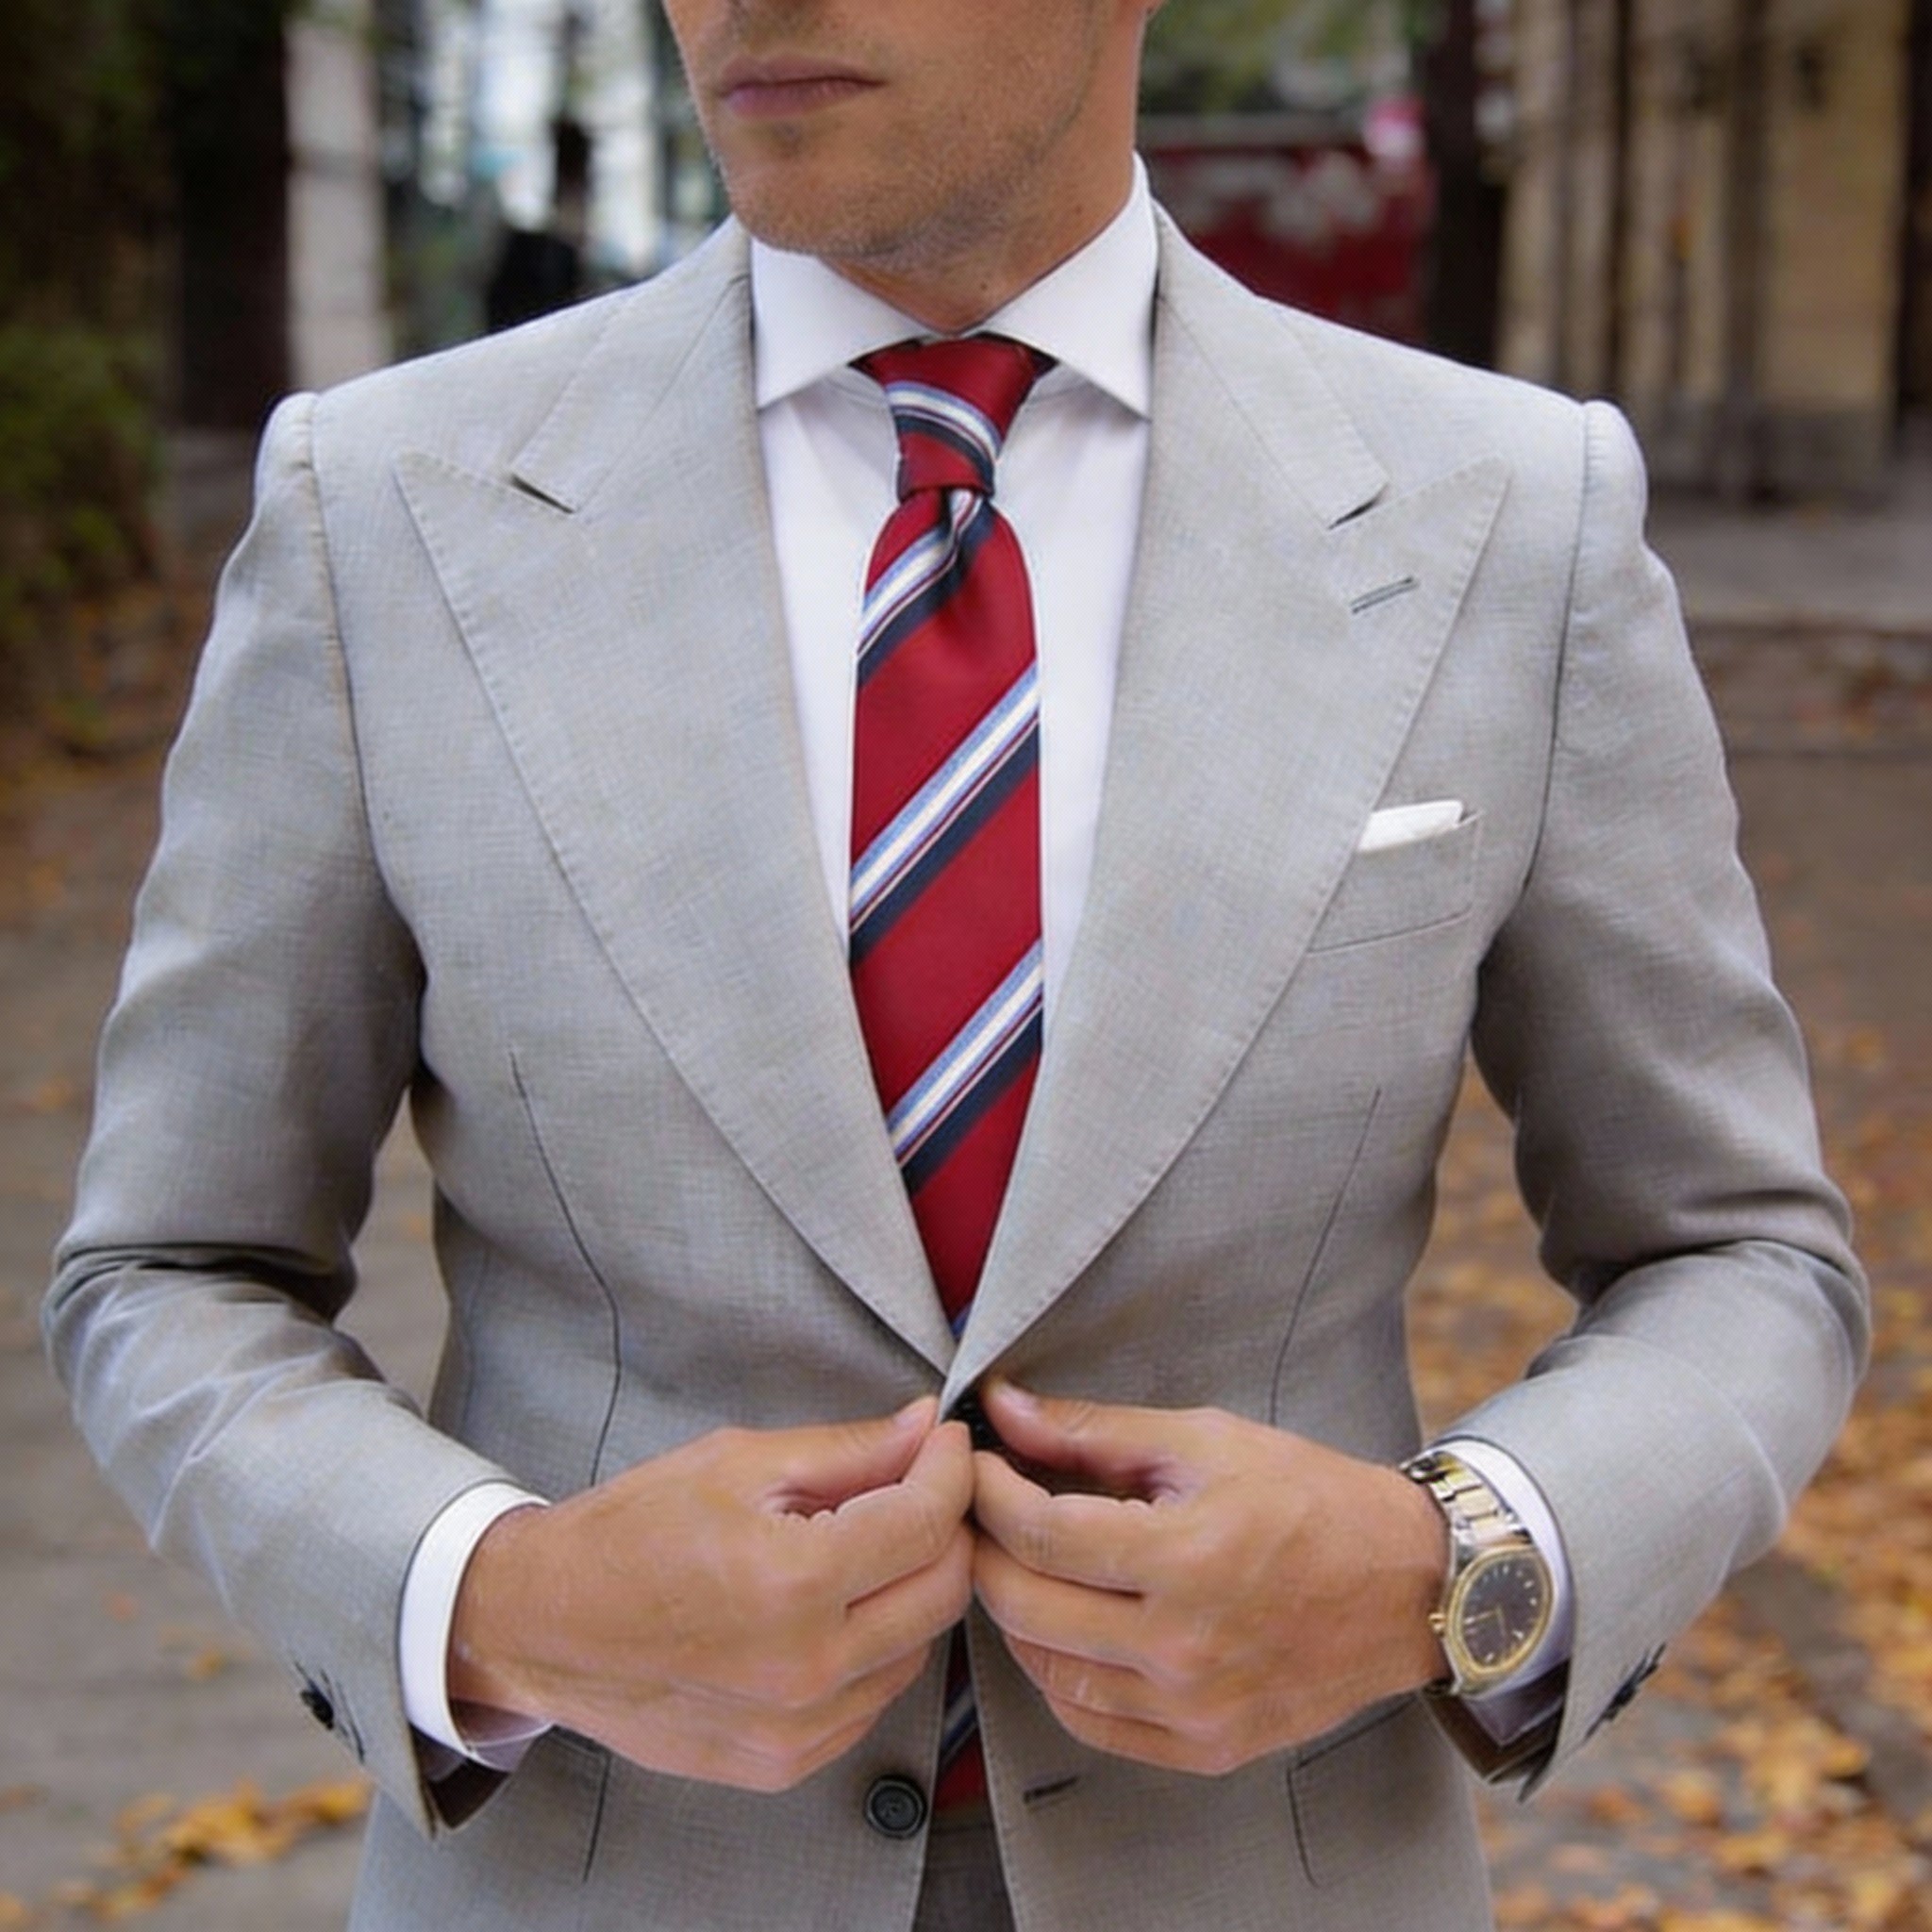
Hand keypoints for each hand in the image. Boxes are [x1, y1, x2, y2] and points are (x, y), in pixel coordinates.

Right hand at [448, 1398, 973, 1790]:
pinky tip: (832, 1608)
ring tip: (861, 1547)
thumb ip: (847, 1450)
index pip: (926, 1523)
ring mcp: (798, 1728)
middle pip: (943, 1592)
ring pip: (918, 1648)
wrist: (544, 1625)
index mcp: (793, 1582)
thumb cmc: (629, 1533)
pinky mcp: (785, 1762)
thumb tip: (925, 1428)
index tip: (945, 1442)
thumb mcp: (738, 1462)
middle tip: (917, 1486)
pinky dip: (874, 1648)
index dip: (950, 1470)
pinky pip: (873, 1698)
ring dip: (911, 1590)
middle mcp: (806, 1667)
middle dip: (945, 1527)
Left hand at [970, 1382, 1448, 1773]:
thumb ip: (1094, 1430)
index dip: (989, 1493)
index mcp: (1187, 1558)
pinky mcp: (1205, 1748)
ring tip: (1022, 1563)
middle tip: (983, 1511)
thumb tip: (1002, 1408)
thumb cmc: (1308, 1498)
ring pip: (1047, 1673)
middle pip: (1027, 1607)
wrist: (1406, 1586)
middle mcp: (1185, 1647)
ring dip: (1015, 1614)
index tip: (976, 1463)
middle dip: (986, 1549)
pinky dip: (1059, 1676)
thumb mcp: (1205, 1441)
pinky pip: (1091, 1724)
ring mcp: (1194, 1709)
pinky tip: (1064, 1627)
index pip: (1040, 1533)